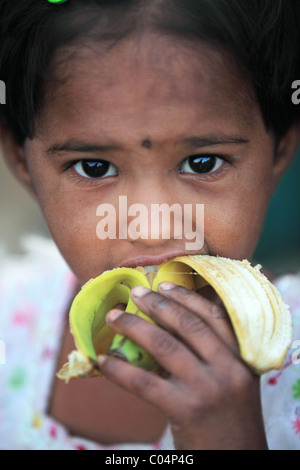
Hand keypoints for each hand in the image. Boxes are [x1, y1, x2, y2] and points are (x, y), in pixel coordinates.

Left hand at [97, 282, 267, 449]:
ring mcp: (208, 389)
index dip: (187, 296)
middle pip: (188, 324)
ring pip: (164, 346)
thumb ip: (211, 356)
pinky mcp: (186, 411)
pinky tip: (104, 361)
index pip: (215, 315)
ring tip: (114, 316)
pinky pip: (145, 383)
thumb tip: (164, 328)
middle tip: (135, 292)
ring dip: (134, 327)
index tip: (164, 284)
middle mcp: (229, 369)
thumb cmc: (230, 419)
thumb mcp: (232, 382)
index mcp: (242, 358)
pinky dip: (120, 370)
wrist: (237, 460)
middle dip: (157, 304)